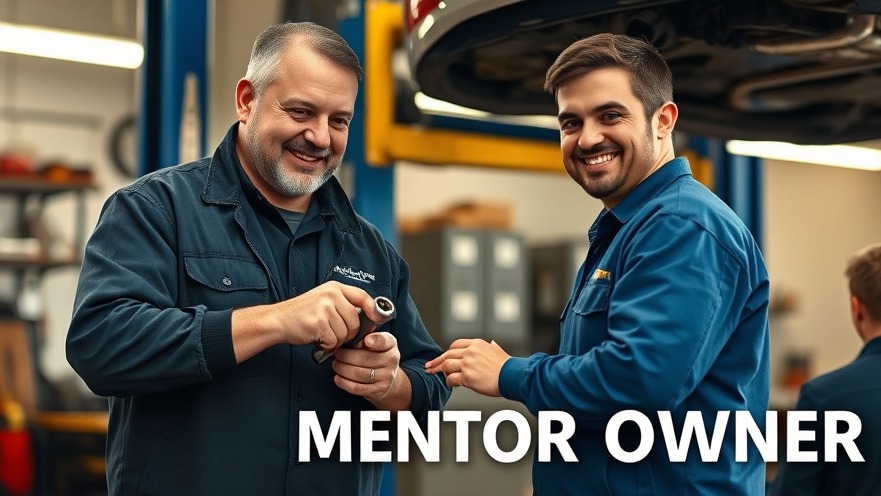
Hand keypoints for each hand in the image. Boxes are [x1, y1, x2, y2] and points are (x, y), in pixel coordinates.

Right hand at [231, 281, 385, 363]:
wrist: (278, 320)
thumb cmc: (302, 313)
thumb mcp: (323, 300)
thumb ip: (343, 304)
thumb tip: (367, 317)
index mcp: (334, 287)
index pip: (362, 296)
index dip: (373, 309)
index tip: (376, 320)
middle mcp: (331, 294)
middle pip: (356, 320)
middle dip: (348, 332)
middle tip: (333, 332)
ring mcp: (325, 308)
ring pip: (346, 333)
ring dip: (337, 339)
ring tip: (323, 334)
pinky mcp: (319, 322)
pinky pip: (334, 341)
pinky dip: (328, 345)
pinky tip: (317, 338)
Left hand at [332, 332, 407, 407]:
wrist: (388, 379)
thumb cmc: (377, 356)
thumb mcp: (377, 342)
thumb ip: (366, 337)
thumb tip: (349, 337)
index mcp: (390, 345)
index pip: (384, 341)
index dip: (375, 340)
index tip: (366, 340)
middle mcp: (391, 361)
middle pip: (366, 358)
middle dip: (346, 356)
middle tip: (337, 354)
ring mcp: (386, 377)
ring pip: (360, 374)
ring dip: (343, 369)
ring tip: (336, 365)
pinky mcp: (378, 391)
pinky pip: (358, 388)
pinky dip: (345, 383)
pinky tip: (338, 378)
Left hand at [425, 339, 509, 396]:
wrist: (513, 376)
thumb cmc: (508, 366)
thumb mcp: (499, 351)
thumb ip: (492, 347)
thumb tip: (492, 344)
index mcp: (477, 344)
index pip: (456, 344)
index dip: (447, 351)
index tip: (442, 356)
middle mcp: (470, 352)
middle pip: (448, 354)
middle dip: (437, 361)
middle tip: (429, 366)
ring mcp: (468, 364)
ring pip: (446, 365)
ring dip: (439, 370)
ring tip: (433, 374)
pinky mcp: (467, 376)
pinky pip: (451, 378)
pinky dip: (448, 382)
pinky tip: (450, 384)